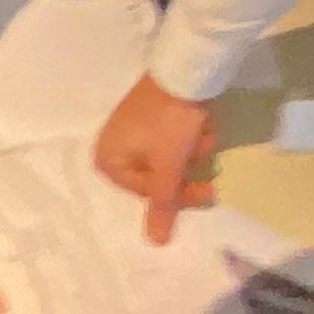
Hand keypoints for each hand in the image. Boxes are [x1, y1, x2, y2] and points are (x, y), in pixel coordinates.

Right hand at [92, 76, 219, 242]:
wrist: (184, 69)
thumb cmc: (169, 123)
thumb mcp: (169, 167)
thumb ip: (163, 205)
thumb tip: (156, 244)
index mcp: (106, 158)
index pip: (146, 192)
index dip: (178, 193)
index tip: (206, 187)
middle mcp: (110, 143)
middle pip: (157, 175)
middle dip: (185, 166)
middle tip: (205, 152)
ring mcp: (128, 126)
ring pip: (167, 156)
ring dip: (191, 150)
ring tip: (203, 131)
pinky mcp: (147, 112)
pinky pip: (168, 137)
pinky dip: (187, 135)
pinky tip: (199, 120)